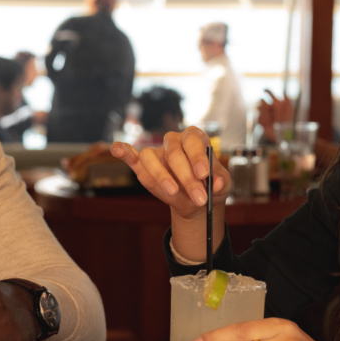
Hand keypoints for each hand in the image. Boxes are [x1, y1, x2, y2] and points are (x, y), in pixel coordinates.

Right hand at [111, 126, 229, 220]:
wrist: (198, 201)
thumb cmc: (210, 187)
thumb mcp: (222, 186)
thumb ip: (221, 183)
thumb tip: (217, 183)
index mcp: (195, 139)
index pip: (193, 141)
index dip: (197, 157)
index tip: (204, 175)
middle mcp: (174, 141)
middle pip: (174, 153)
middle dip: (187, 178)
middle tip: (199, 198)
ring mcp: (157, 152)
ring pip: (150, 157)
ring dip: (161, 176)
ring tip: (173, 193)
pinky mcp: (143, 165)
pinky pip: (132, 155)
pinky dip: (123, 152)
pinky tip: (117, 149)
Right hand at [257, 88, 294, 143]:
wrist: (283, 134)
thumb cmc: (287, 121)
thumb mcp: (290, 110)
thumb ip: (287, 100)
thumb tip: (284, 91)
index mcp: (275, 103)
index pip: (269, 94)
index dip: (266, 90)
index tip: (264, 90)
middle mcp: (269, 108)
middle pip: (261, 101)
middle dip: (264, 105)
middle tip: (269, 110)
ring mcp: (264, 114)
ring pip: (259, 108)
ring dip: (265, 113)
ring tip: (271, 120)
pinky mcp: (260, 121)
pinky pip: (259, 117)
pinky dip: (264, 120)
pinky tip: (269, 124)